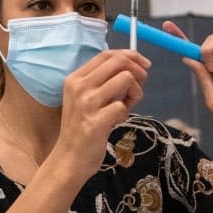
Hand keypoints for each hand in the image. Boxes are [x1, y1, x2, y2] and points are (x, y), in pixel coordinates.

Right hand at [53, 49, 149, 181]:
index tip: (143, 64)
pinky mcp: (96, 122)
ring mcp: (86, 104)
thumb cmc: (81, 127)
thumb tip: (133, 67)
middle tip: (141, 85)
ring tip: (126, 106)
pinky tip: (117, 122)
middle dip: (138, 71)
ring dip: (135, 92)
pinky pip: (123, 106)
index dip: (130, 55)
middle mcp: (79, 87)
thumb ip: (103, 81)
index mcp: (75, 78)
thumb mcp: (85, 98)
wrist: (69, 158)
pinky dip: (126, 113)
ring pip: (126, 80)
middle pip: (119, 62)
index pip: (107, 54)